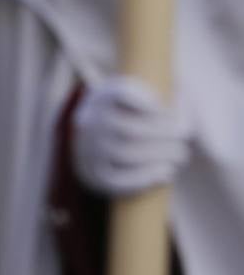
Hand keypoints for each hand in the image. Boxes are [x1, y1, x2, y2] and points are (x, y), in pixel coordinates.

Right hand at [73, 77, 188, 196]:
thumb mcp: (137, 94)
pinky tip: (168, 172)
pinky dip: (146, 177)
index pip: (123, 96)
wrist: (94, 140)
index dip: (152, 106)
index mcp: (101, 97)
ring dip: (160, 154)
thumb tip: (186, 111)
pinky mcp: (94, 174)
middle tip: (185, 134)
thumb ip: (162, 95)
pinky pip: (118, 180)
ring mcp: (89, 150)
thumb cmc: (129, 112)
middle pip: (130, 129)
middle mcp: (90, 122)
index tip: (172, 113)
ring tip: (181, 153)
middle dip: (165, 133)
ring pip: (125, 153)